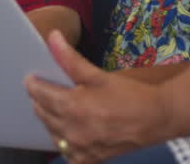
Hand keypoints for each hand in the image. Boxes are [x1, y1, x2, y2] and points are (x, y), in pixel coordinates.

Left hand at [26, 31, 173, 162]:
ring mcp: (80, 149)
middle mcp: (72, 132)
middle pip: (42, 114)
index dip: (33, 84)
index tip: (31, 77)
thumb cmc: (130, 95)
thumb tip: (52, 37)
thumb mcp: (99, 75)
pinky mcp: (89, 159)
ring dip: (51, 120)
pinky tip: (71, 131)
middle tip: (46, 89)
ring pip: (51, 133)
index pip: (39, 94)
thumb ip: (70, 59)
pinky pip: (66, 153)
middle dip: (41, 100)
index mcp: (73, 108)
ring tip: (59, 107)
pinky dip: (64, 142)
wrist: (158, 118)